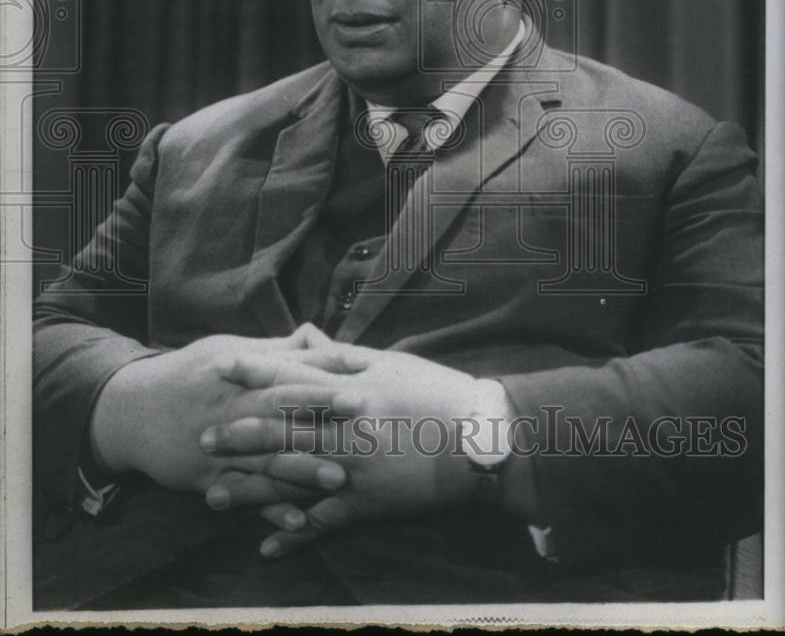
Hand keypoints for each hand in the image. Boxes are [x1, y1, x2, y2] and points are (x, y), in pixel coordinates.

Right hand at [88, 324, 346, 502]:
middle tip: (363, 418)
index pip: (290, 372)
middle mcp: (233, 409)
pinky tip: (297, 521)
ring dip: (304, 470)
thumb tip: (314, 333)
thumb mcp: (228, 350)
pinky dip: (269, 508)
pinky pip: (244, 496)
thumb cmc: (188, 374)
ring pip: (267, 459)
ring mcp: (221, 447)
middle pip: (283, 412)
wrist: (130, 410)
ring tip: (339, 477)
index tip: (362, 374)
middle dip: (323, 415)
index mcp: (242, 376)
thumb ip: (275, 350)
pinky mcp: (209, 478)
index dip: (325, 373)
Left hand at [203, 344, 479, 556]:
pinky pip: (323, 523)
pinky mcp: (366, 504)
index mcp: (350, 391)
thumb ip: (345, 358)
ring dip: (250, 490)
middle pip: (281, 431)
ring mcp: (352, 470)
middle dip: (238, 435)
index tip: (219, 368)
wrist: (478, 439)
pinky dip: (294, 536)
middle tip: (200, 439)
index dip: (253, 373)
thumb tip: (309, 342)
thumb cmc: (436, 393)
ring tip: (213, 496)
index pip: (292, 378)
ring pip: (291, 480)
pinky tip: (266, 547)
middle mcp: (344, 430)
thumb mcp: (392, 364)